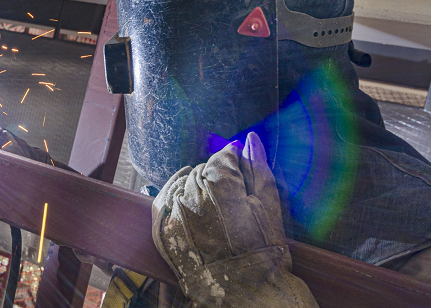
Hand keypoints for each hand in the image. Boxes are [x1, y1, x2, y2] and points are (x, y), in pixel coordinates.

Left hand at [152, 132, 316, 306]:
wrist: (246, 291)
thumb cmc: (264, 251)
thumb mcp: (268, 206)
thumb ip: (257, 168)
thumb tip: (250, 139)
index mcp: (220, 187)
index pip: (221, 159)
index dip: (231, 160)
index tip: (237, 165)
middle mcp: (192, 197)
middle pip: (200, 171)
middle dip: (215, 177)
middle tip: (230, 196)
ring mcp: (174, 215)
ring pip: (181, 184)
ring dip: (195, 189)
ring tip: (215, 209)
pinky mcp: (162, 232)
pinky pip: (164, 203)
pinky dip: (177, 202)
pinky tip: (192, 211)